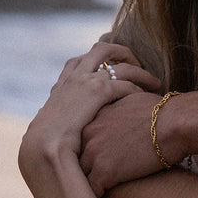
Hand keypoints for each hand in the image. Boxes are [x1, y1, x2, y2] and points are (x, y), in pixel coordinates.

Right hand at [21, 42, 158, 164]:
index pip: (77, 62)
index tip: (111, 68)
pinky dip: (139, 89)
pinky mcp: (98, 91)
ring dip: (140, 71)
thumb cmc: (47, 147)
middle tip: (136, 64)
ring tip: (155, 82)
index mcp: (62, 86)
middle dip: (121, 52)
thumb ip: (63, 125)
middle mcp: (74, 78)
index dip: (96, 61)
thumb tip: (66, 131)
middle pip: (100, 49)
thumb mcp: (53, 130)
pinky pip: (126, 84)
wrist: (42, 149)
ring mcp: (85, 81)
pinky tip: (147, 97)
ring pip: (120, 65)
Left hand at [79, 86, 171, 196]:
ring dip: (86, 187)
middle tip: (86, 186)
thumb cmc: (165, 112)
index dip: (88, 153)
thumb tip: (127, 113)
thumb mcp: (134, 101)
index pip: (81, 141)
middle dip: (82, 171)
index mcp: (94, 118)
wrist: (176, 123)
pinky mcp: (104, 171)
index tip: (95, 163)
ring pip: (80, 176)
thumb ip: (121, 109)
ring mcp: (93, 152)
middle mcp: (88, 134)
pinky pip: (91, 191)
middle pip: (76, 159)